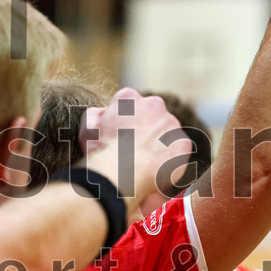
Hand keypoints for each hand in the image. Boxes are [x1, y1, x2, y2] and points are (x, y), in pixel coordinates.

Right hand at [80, 88, 190, 211]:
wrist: (121, 173)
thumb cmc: (101, 151)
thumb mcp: (88, 126)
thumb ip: (98, 113)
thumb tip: (105, 112)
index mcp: (129, 97)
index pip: (129, 104)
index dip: (125, 121)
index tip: (122, 135)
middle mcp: (154, 104)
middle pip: (152, 115)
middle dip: (145, 129)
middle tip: (135, 149)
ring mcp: (171, 123)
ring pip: (166, 132)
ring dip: (158, 143)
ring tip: (145, 162)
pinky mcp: (182, 142)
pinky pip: (177, 150)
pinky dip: (169, 159)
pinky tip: (156, 169)